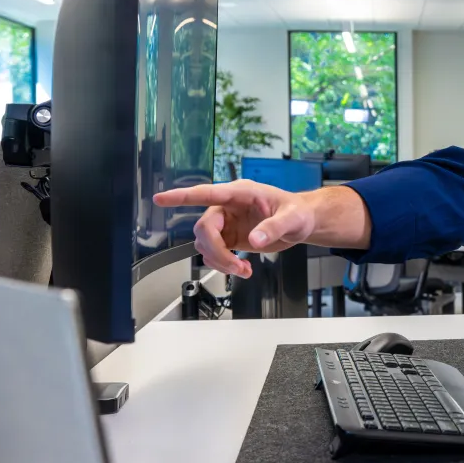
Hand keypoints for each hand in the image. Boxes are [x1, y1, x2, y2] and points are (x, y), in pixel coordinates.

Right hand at [152, 180, 316, 277]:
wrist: (302, 223)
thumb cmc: (298, 213)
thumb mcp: (292, 219)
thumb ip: (273, 228)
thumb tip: (255, 239)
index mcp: (240, 193)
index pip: (206, 193)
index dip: (182, 196)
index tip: (161, 199)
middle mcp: (228, 206)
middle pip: (204, 229)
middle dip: (216, 251)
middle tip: (236, 266)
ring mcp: (227, 222)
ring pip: (205, 244)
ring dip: (220, 261)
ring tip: (243, 269)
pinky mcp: (229, 237)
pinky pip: (214, 252)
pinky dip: (223, 264)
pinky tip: (241, 268)